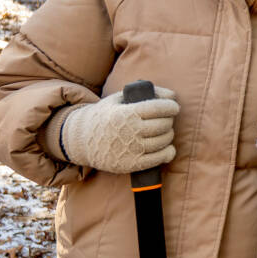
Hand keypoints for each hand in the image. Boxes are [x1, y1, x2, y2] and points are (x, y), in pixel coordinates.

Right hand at [58, 86, 179, 172]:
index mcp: (126, 113)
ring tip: (164, 131)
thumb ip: (146, 93)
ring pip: (163, 141)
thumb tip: (172, 95)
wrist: (82, 140)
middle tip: (167, 119)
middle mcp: (130, 131)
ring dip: (169, 135)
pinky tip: (168, 148)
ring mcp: (131, 149)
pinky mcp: (132, 164)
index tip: (174, 107)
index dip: (171, 107)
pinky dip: (168, 152)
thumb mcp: (119, 99)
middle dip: (169, 120)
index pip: (159, 108)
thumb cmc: (105, 116)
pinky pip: (159, 158)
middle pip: (164, 124)